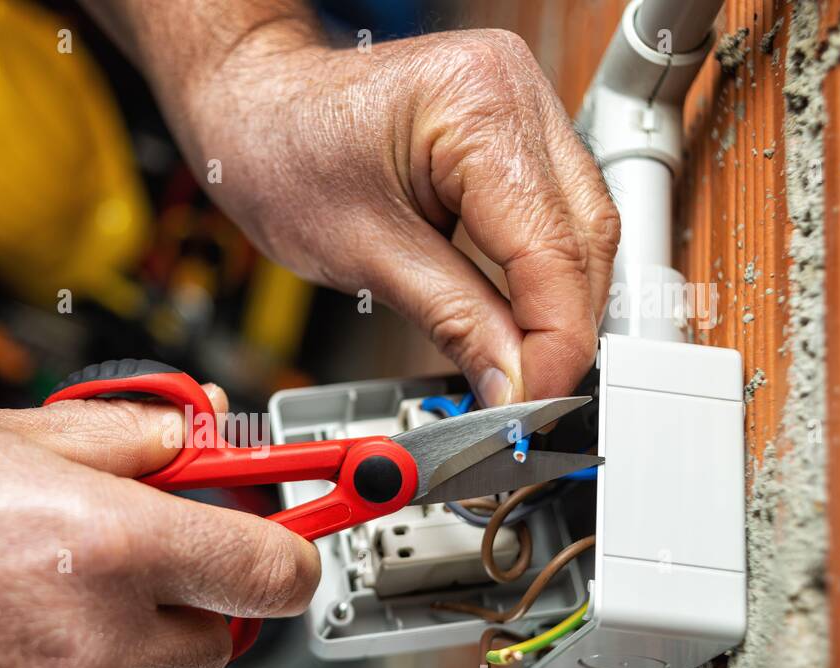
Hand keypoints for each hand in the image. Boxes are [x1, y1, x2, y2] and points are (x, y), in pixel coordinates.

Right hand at [0, 389, 319, 667]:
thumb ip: (122, 438)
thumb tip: (197, 439)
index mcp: (100, 548)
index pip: (270, 570)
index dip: (293, 544)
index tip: (294, 528)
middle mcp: (88, 645)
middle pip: (216, 635)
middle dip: (193, 590)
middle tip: (135, 544)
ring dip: (116, 636)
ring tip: (21, 584)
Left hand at [182, 26, 618, 402]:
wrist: (253, 108)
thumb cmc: (280, 150)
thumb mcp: (364, 254)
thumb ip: (454, 320)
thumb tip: (514, 385)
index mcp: (478, 104)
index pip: (551, 246)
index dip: (554, 340)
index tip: (535, 403)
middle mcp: (514, 91)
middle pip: (586, 235)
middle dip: (565, 329)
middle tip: (531, 400)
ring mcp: (521, 105)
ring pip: (582, 229)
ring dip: (560, 308)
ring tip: (525, 372)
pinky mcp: (513, 131)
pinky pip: (554, 215)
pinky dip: (541, 277)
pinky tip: (519, 323)